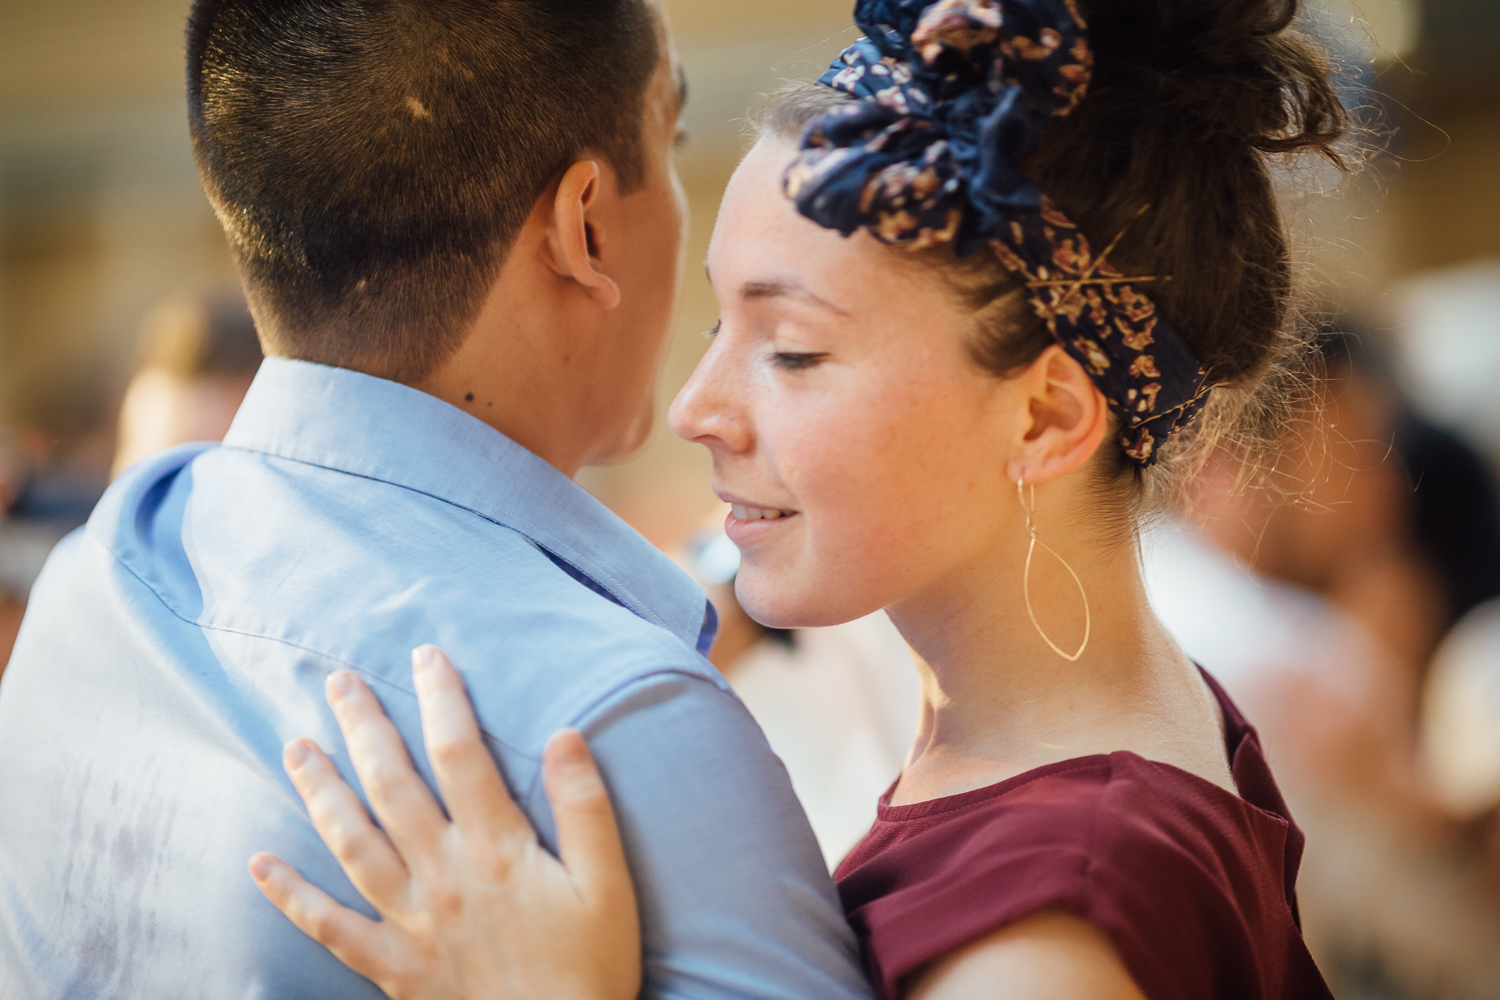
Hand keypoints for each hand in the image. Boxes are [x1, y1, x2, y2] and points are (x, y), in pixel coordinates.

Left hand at [248, 645, 640, 999]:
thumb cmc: (590, 969)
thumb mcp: (610, 886)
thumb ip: (586, 808)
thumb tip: (564, 735)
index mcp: (497, 849)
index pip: (461, 754)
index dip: (442, 699)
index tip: (427, 655)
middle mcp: (442, 876)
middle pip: (392, 785)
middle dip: (364, 727)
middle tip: (338, 681)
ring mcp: (409, 921)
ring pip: (351, 842)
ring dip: (320, 790)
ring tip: (295, 746)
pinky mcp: (391, 965)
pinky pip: (329, 926)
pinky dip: (290, 895)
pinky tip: (261, 864)